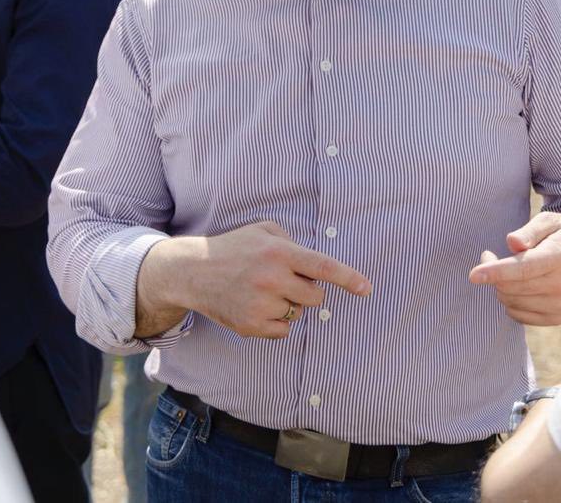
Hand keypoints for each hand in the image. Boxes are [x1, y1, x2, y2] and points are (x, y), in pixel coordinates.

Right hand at [143, 221, 370, 339]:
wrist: (194, 272)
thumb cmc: (234, 248)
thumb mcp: (262, 230)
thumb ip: (292, 241)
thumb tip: (315, 265)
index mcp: (278, 252)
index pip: (322, 266)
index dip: (348, 278)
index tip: (366, 288)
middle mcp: (272, 278)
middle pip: (316, 296)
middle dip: (308, 290)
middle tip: (286, 281)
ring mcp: (261, 304)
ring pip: (299, 313)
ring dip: (289, 304)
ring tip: (263, 291)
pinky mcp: (252, 326)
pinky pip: (284, 330)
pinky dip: (277, 321)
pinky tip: (257, 306)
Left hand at [468, 213, 560, 325]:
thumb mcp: (552, 221)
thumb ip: (530, 231)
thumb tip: (511, 243)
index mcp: (558, 258)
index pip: (523, 269)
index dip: (496, 272)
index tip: (473, 275)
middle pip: (511, 287)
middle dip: (491, 271)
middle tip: (489, 255)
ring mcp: (559, 306)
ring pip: (510, 301)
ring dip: (500, 286)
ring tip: (508, 268)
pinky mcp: (556, 318)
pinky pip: (517, 314)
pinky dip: (510, 300)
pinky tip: (518, 285)